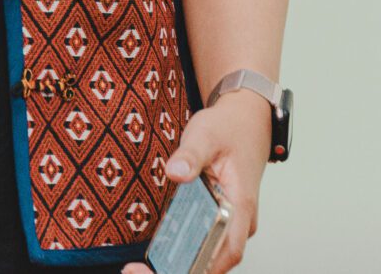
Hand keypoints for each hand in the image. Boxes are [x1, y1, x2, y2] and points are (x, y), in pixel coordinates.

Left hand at [123, 90, 270, 273]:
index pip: (226, 251)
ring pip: (208, 258)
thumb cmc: (229, 129)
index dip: (198, 268)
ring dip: (177, 266)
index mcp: (240, 206)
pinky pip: (203, 246)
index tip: (162, 270)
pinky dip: (180, 254)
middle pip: (213, 263)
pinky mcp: (220, 222)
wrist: (245, 122)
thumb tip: (176, 172)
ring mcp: (231, 225)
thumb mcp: (206, 134)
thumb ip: (190, 154)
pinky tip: (152, 256)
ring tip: (137, 269)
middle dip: (177, 270)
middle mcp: (239, 223)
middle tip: (135, 271)